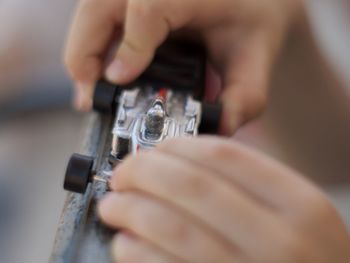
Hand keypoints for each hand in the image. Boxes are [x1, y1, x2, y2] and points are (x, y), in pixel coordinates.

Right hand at [64, 0, 302, 133]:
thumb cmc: (252, 15)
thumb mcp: (256, 55)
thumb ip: (244, 96)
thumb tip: (218, 127)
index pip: (145, 12)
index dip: (128, 52)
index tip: (120, 85)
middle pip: (96, 12)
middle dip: (89, 62)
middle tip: (95, 101)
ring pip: (88, 17)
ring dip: (87, 56)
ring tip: (99, 91)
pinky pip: (94, 19)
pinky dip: (93, 47)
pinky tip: (108, 72)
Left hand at [98, 137, 349, 261]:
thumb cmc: (308, 258)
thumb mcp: (298, 214)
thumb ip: (250, 184)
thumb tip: (183, 162)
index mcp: (299, 205)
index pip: (224, 155)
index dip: (178, 145)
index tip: (156, 148)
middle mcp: (277, 240)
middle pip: (190, 186)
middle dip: (143, 173)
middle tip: (123, 173)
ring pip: (171, 229)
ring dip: (130, 211)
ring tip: (112, 205)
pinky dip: (135, 252)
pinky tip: (126, 242)